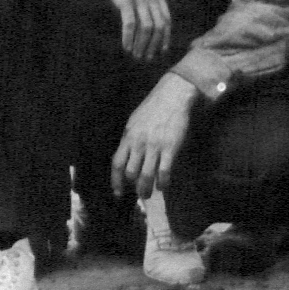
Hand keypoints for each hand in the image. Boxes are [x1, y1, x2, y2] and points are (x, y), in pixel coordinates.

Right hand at [94, 0, 172, 60]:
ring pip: (147, 27)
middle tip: (147, 59)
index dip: (165, 37)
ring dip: (142, 45)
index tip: (161, 51)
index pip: (166, 18)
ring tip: (136, 56)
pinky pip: (130, 23)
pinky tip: (126, 47)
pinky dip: (129, 38)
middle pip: (159, 26)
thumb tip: (143, 15)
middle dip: (154, 45)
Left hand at [111, 75, 198, 199]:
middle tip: (139, 193)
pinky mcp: (170, 147)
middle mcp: (139, 143)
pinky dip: (163, 182)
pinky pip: (164, 171)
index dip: (116, 181)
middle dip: (133, 187)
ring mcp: (154, 146)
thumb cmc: (153, 107)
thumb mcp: (135, 121)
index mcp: (128, 137)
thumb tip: (128, 156)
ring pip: (146, 175)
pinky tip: (163, 186)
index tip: (118, 193)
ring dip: (146, 189)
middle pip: (130, 173)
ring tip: (149, 194)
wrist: (173, 95)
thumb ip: (131, 139)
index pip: (117, 164)